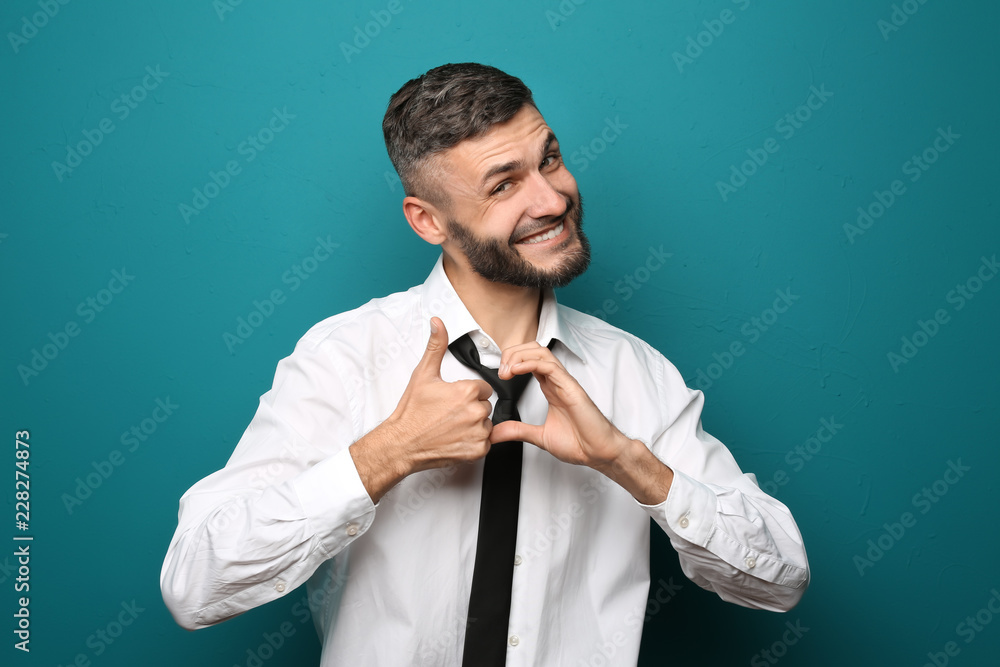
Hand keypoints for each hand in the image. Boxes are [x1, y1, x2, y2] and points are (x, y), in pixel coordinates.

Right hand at [352, 318, 494, 501]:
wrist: (402, 443)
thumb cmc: (412, 412)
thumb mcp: (423, 374)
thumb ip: (436, 346)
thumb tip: (437, 323)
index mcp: (466, 391)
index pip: (483, 388)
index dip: (468, 392)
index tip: (453, 399)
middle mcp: (474, 412)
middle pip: (485, 405)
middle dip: (471, 408)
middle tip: (449, 413)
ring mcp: (476, 433)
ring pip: (486, 423)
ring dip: (474, 425)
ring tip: (451, 425)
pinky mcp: (476, 451)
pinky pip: (485, 442)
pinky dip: (473, 442)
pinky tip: (456, 438)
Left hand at [490, 342, 629, 468]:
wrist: (598, 453)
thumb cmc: (580, 442)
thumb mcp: (539, 436)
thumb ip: (517, 431)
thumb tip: (495, 432)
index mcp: (550, 388)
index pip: (529, 360)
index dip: (511, 361)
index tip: (500, 375)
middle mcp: (556, 381)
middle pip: (533, 350)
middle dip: (512, 353)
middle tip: (500, 370)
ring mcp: (564, 382)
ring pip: (541, 352)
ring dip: (519, 356)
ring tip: (506, 370)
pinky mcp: (571, 388)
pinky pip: (550, 366)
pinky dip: (530, 363)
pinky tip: (516, 370)